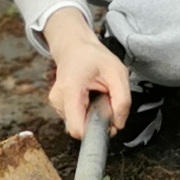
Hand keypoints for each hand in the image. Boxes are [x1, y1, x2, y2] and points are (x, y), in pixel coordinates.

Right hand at [42, 14, 127, 141]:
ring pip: (78, 124)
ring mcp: (56, 103)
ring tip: (97, 95)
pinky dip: (86, 112)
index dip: (95, 132)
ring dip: (92, 116)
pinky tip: (89, 97)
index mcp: (70, 90)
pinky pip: (76, 118)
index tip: (109, 124)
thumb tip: (119, 124)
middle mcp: (58, 99)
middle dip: (97, 122)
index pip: (77, 128)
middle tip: (107, 102)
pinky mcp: (58, 106)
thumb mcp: (118, 72)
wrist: (75, 47)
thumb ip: (123, 100)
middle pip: (79, 128)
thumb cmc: (95, 58)